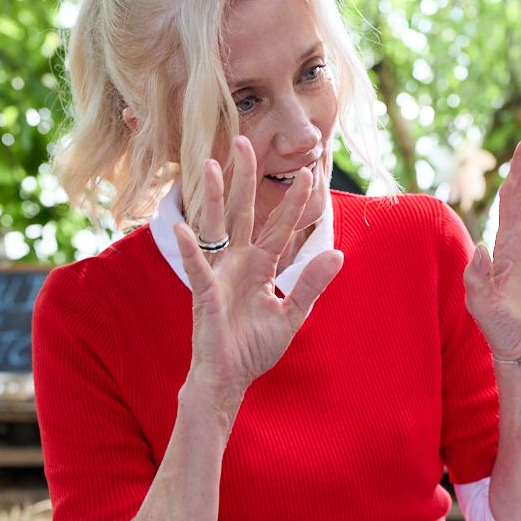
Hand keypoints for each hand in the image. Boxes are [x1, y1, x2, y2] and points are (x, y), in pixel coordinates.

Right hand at [174, 136, 342, 409]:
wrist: (229, 378)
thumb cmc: (254, 349)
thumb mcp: (292, 315)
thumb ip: (310, 284)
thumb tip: (336, 253)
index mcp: (260, 268)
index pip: (280, 228)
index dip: (293, 202)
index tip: (309, 172)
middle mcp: (238, 264)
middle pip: (243, 213)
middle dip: (245, 178)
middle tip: (245, 141)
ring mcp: (220, 276)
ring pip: (216, 228)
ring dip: (211, 197)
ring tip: (208, 163)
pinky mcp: (206, 295)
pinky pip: (198, 269)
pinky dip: (190, 250)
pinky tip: (184, 230)